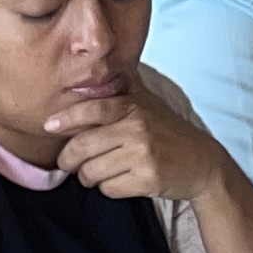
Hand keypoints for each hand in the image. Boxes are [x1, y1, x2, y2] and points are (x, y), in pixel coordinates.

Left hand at [46, 65, 235, 206]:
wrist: (202, 163)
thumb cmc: (169, 132)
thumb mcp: (149, 102)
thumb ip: (124, 86)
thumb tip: (98, 63)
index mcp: (134, 107)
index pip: (92, 109)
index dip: (66, 118)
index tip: (49, 125)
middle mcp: (137, 128)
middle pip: (82, 146)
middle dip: (69, 159)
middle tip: (68, 163)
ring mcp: (143, 155)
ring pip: (91, 172)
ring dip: (88, 177)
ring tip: (99, 172)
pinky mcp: (147, 180)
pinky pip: (108, 189)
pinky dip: (108, 188)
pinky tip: (119, 180)